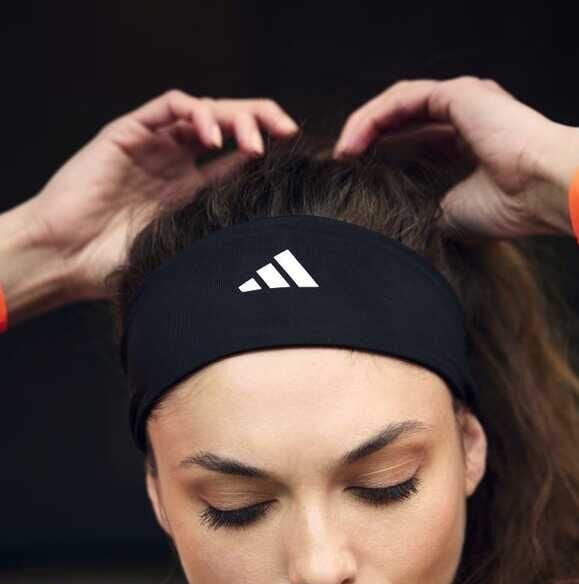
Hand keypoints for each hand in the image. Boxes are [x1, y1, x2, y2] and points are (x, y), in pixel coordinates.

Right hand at [26, 90, 298, 300]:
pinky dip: (196, 111)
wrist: (67, 261)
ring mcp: (154, 147)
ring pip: (205, 111)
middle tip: (288, 130)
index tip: (301, 160)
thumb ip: (221, 245)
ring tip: (254, 139)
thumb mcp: (186, 257)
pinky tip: (215, 134)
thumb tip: (280, 262)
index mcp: (193, 192)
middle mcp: (177, 164)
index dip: (272, 153)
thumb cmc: (119, 269)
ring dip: (236, 116)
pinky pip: (168, 107)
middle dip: (263, 120)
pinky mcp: (128, 133)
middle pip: (230, 126)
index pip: (241, 159)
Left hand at [333, 76, 578, 238]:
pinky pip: (401, 100)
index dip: (386, 161)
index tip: (359, 184)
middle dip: (370, 145)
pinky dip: (372, 119)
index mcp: (472, 145)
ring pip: (398, 107)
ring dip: (364, 130)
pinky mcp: (456, 93)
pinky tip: (351, 144)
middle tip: (343, 171)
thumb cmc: (511, 207)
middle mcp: (468, 117)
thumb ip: (425, 206)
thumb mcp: (453, 213)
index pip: (418, 144)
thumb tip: (393, 219)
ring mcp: (463, 101)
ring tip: (341, 158)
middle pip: (404, 123)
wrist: (545, 190)